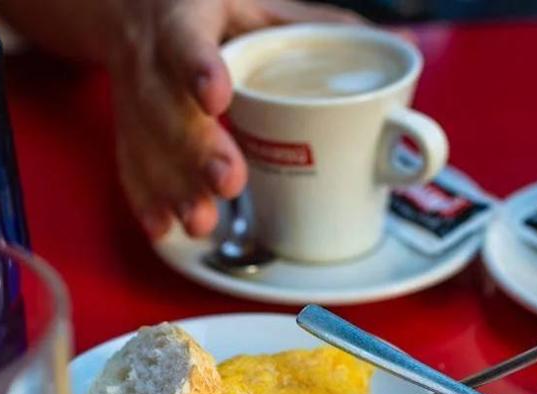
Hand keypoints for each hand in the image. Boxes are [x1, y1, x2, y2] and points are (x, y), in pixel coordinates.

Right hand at [109, 0, 362, 240]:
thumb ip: (326, 29)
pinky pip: (130, 166)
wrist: (139, 10)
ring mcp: (135, 97)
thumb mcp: (267, 5)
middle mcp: (152, 57)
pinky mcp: (128, 129)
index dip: (198, 67)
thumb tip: (408, 51)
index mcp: (188, 14)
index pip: (186, 40)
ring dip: (174, 187)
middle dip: (195, 149)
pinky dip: (148, 200)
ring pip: (145, 143)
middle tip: (229, 181)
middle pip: (166, 107)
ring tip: (202, 222)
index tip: (217, 97)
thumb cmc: (219, 13)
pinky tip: (166, 229)